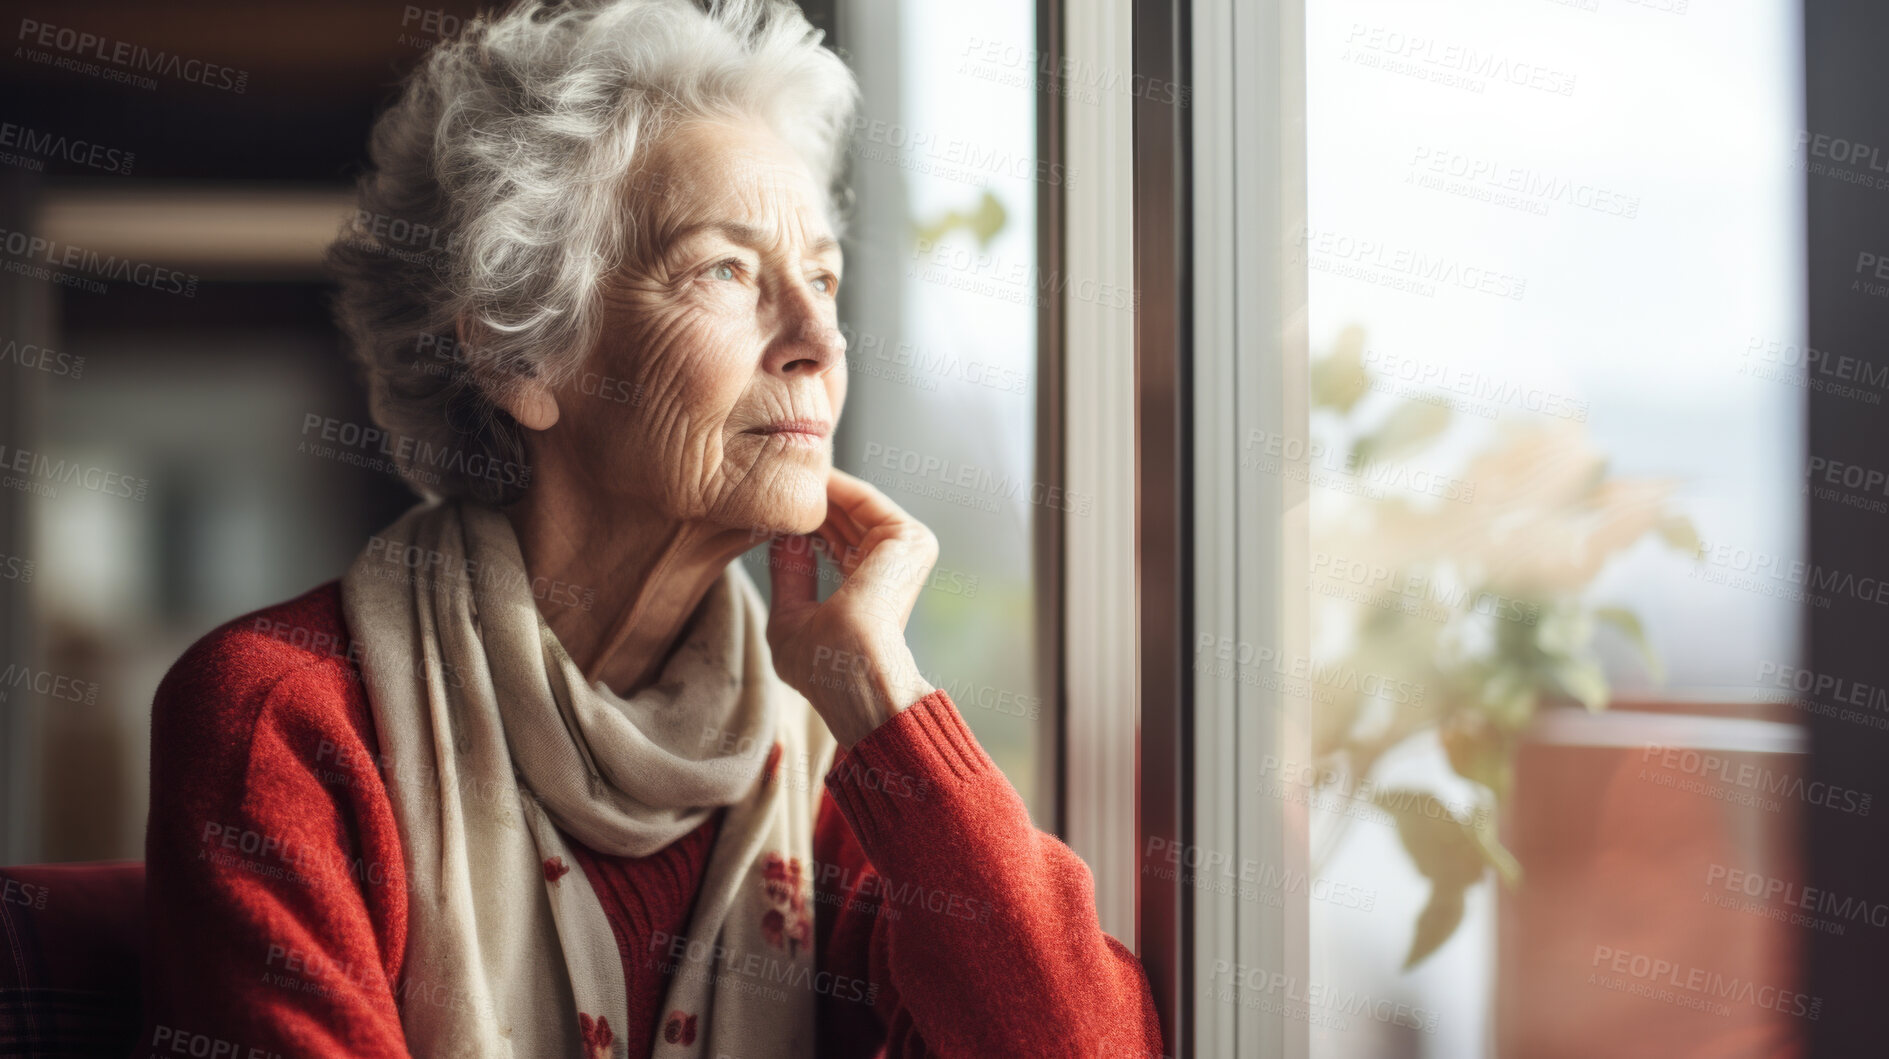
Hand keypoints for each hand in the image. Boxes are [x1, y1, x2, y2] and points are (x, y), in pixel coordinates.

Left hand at [765, 468, 937, 746]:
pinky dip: (831, 486)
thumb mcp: (792, 617)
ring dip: (814, 489)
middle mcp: (889, 570)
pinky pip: (864, 498)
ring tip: (777, 474)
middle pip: (842, 520)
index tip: (761, 507)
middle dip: (804, 502)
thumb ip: (790, 576)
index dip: (798, 524)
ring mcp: (904, 553)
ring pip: (851, 506)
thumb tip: (783, 539)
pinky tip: (798, 478)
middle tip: (766, 481)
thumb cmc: (822, 667)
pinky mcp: (909, 538)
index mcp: (867, 593)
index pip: (832, 545)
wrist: (851, 672)